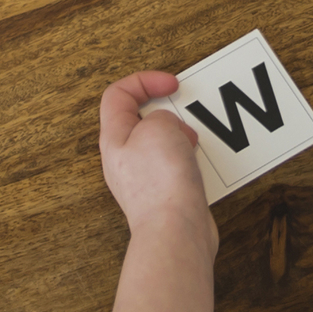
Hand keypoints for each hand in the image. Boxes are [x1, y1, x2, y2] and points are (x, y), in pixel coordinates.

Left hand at [97, 71, 214, 235]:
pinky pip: (175, 165)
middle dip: (166, 110)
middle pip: (140, 118)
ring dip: (181, 135)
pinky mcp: (163, 193)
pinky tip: (199, 164)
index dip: (144, 80)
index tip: (171, 84)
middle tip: (182, 114)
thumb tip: (168, 128)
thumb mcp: (160, 127)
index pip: (117, 94)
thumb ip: (161, 116)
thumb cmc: (161, 185)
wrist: (176, 231)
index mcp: (114, 139)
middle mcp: (124, 159)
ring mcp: (142, 178)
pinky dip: (189, 158)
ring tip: (192, 141)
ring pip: (161, 143)